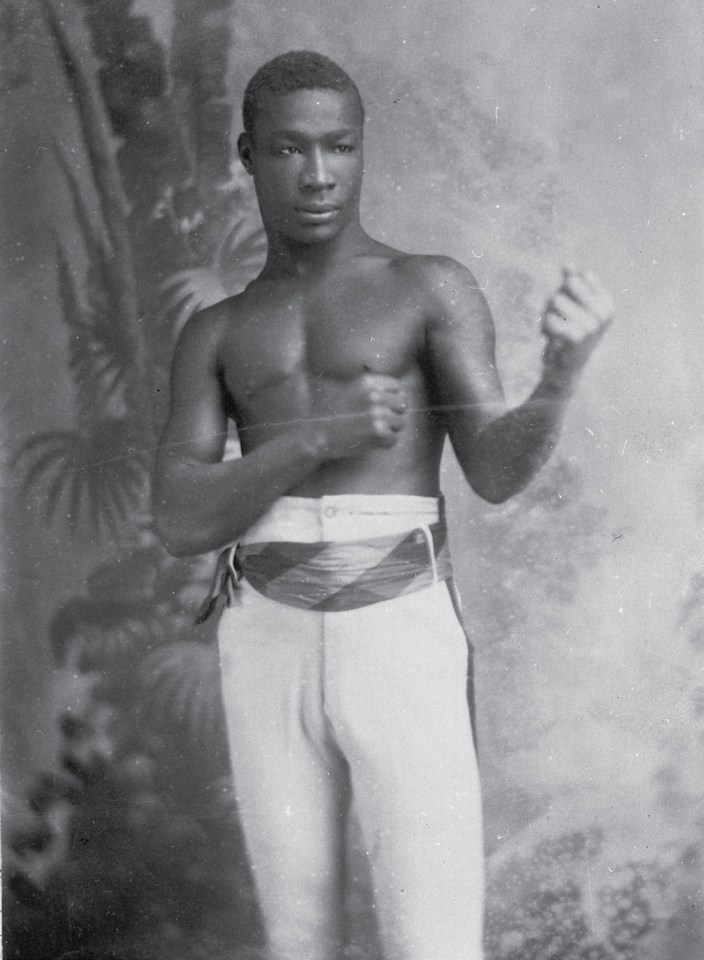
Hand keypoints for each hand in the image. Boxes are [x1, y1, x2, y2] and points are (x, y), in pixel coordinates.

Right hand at [310, 372, 406, 459]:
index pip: (398, 387)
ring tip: (370, 432)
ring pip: (400, 423)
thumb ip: (373, 388)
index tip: (383, 408)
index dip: (393, 399)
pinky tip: (369, 441)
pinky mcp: (378, 432)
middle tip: (376, 423)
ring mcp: (377, 414)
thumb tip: (400, 392)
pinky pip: (394, 440)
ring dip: (389, 431)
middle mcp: (374, 395)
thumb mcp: (350, 390)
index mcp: (368, 381)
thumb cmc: (333, 415)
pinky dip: (384, 444)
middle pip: (402, 405)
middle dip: (393, 415)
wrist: (317, 435)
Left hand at [541, 267, 614, 381]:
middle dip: (554, 300)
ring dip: (547, 315)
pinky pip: (551, 318)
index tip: (568, 311)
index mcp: (607, 305)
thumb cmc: (567, 336)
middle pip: (566, 286)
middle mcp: (604, 314)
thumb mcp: (571, 307)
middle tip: (557, 320)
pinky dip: (544, 327)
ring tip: (554, 331)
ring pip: (555, 300)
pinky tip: (549, 338)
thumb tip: (568, 264)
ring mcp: (593, 325)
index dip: (565, 291)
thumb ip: (571, 283)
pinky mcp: (578, 337)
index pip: (578, 277)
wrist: (564, 370)